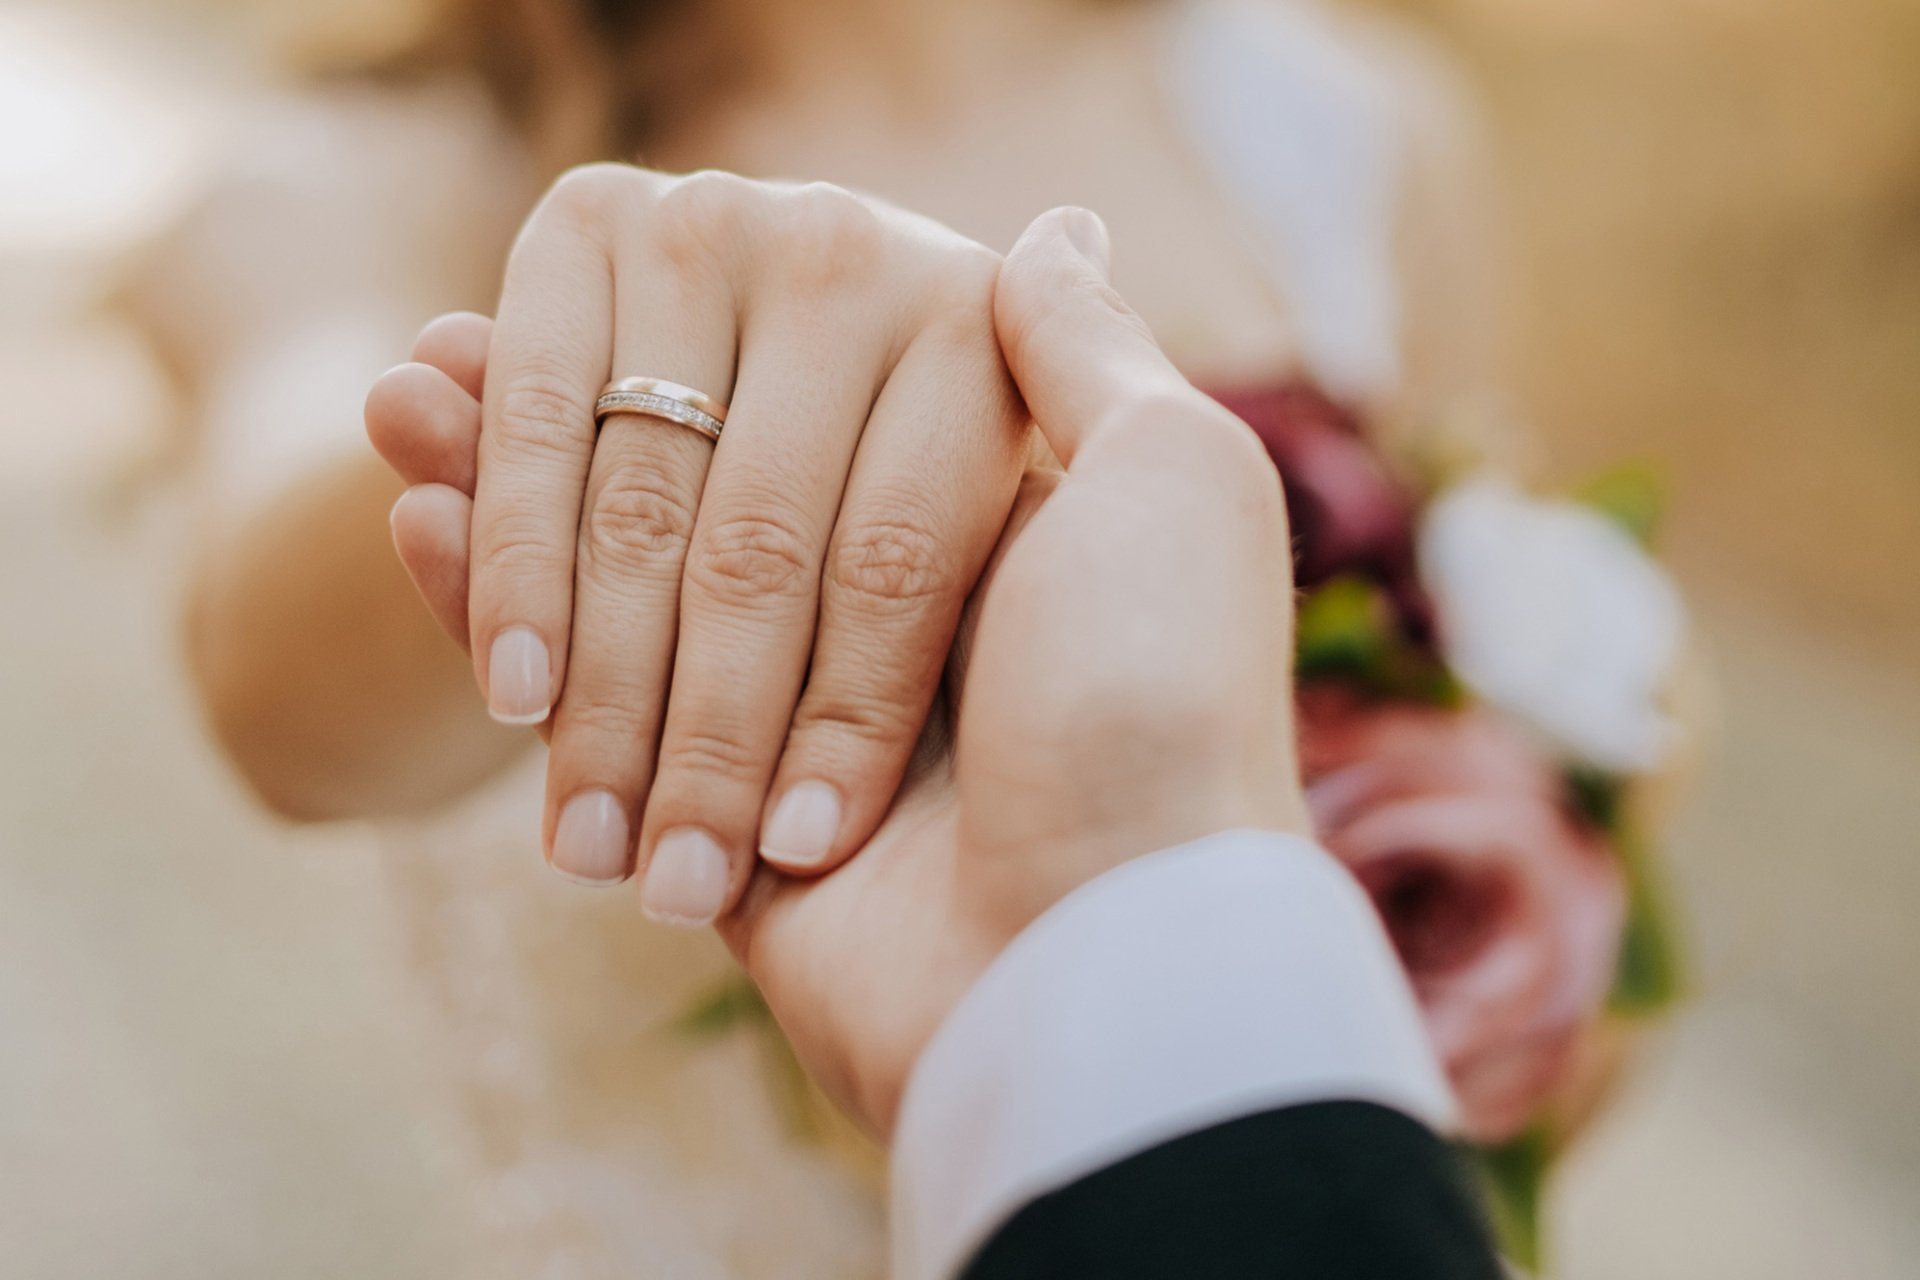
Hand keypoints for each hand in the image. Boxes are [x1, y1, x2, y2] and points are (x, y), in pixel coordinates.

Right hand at [373, 207, 1308, 1131]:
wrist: (1102, 962)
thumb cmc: (1152, 698)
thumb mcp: (1172, 479)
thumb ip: (1083, 348)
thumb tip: (1057, 222)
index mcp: (980, 511)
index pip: (797, 412)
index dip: (685, 359)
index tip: (604, 284)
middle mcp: (883, 602)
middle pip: (684, 496)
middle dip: (568, 444)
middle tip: (405, 383)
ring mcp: (793, 717)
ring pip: (619, 582)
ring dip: (500, 500)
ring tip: (387, 412)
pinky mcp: (713, 826)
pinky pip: (591, 708)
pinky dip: (491, 606)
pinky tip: (413, 517)